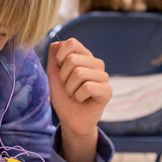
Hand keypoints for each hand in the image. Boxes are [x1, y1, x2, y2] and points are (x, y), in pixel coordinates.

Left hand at [46, 39, 111, 161]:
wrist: (70, 119)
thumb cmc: (64, 96)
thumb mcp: (53, 75)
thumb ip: (54, 58)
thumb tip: (56, 43)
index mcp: (84, 56)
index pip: (72, 43)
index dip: (60, 55)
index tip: (59, 69)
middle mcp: (96, 64)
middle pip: (73, 59)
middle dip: (63, 77)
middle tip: (68, 86)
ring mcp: (103, 76)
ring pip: (79, 73)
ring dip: (70, 88)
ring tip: (74, 94)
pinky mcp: (107, 90)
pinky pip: (88, 87)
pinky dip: (78, 96)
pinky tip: (82, 100)